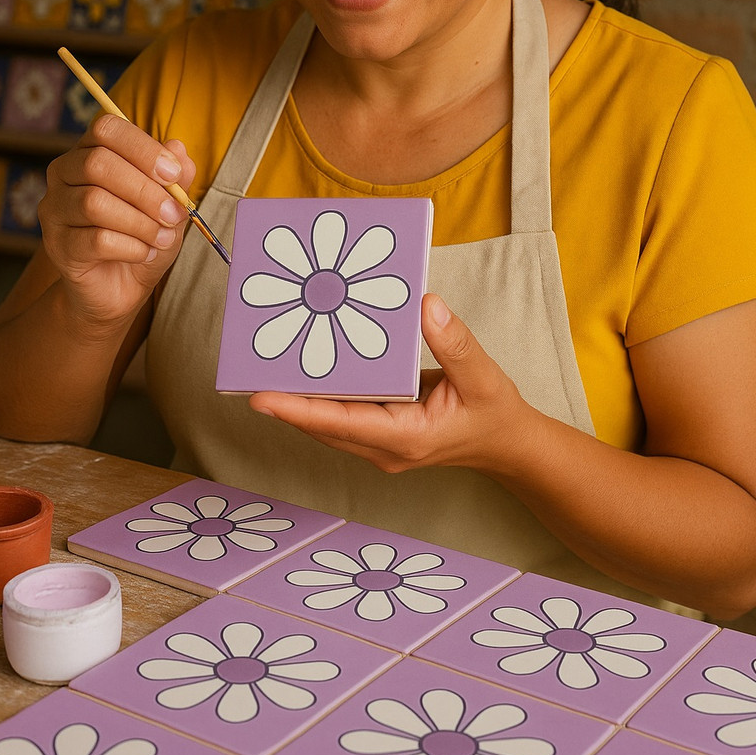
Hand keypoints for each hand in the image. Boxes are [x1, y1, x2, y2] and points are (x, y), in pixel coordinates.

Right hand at [39, 114, 196, 326]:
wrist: (120, 287)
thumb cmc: (143, 236)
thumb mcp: (169, 205)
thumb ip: (176, 178)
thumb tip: (179, 149)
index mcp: (90, 151)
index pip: (106, 128)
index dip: (142, 147)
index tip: (174, 174)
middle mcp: (63, 173)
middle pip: (97, 164)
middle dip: (145, 190)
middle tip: (174, 214)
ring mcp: (54, 209)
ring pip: (94, 203)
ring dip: (140, 222)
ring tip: (162, 238)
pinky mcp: (56, 245)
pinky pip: (94, 239)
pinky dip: (130, 247)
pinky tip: (143, 253)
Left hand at [249, 293, 535, 475]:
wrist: (505, 443)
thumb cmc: (493, 413)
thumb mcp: (483, 377)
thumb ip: (454, 343)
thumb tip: (426, 306)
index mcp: (406, 438)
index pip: (342, 424)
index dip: (299, 411)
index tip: (260, 398)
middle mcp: (383, 448)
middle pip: (321, 424)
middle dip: (285, 398)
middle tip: (250, 364)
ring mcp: (377, 444)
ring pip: (326, 422)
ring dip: (298, 396)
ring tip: (266, 360)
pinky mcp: (376, 434)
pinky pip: (339, 415)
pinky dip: (320, 394)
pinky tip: (306, 363)